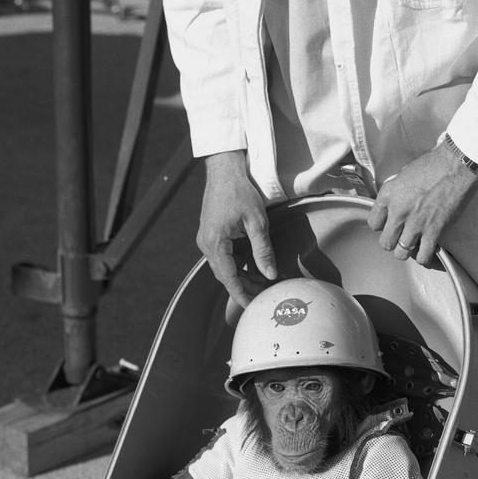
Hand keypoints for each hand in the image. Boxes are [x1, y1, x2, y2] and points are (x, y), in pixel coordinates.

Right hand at [197, 150, 277, 308]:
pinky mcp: (211, 236)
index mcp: (215, 243)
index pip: (228, 278)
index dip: (241, 295)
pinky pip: (224, 257)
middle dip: (244, 288)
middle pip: (225, 276)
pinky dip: (237, 265)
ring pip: (224, 268)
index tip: (252, 307)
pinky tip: (253, 268)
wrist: (224, 170)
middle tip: (265, 296)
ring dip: (241, 277)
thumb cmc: (240, 192)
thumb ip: (263, 251)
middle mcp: (207, 244)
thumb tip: (270, 275)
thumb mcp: (257, 222)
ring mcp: (207, 240)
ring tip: (262, 284)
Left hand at [367, 143, 477, 264]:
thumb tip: (396, 204)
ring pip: (401, 253)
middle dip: (392, 242)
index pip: (373, 223)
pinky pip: (423, 256)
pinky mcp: (433, 231)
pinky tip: (427, 251)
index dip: (381, 226)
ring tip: (413, 245)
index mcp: (388, 195)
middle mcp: (398, 211)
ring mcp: (415, 223)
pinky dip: (424, 258)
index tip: (389, 224)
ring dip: (407, 251)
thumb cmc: (433, 164)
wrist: (456, 165)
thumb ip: (396, 193)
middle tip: (401, 237)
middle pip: (385, 242)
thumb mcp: (404, 174)